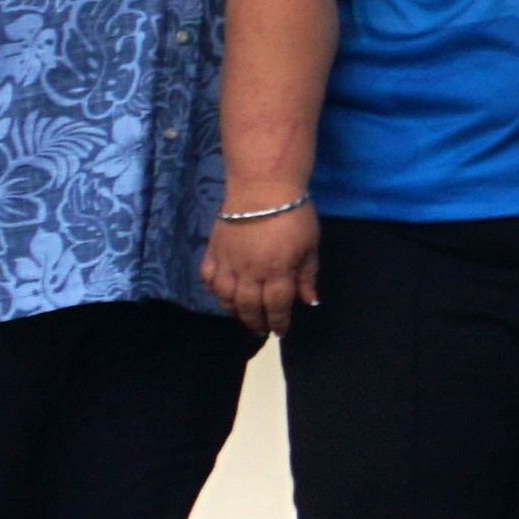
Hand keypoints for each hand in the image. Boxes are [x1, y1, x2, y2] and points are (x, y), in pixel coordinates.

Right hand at [202, 200, 321, 330]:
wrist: (262, 187)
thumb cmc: (294, 214)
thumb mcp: (310, 244)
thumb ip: (307, 274)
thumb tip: (309, 301)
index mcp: (277, 271)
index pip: (277, 306)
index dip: (279, 321)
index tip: (280, 331)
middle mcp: (250, 271)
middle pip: (249, 306)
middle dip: (256, 322)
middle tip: (261, 329)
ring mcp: (228, 261)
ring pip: (225, 297)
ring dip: (234, 310)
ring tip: (243, 315)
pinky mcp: (213, 250)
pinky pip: (208, 278)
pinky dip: (213, 290)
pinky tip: (222, 294)